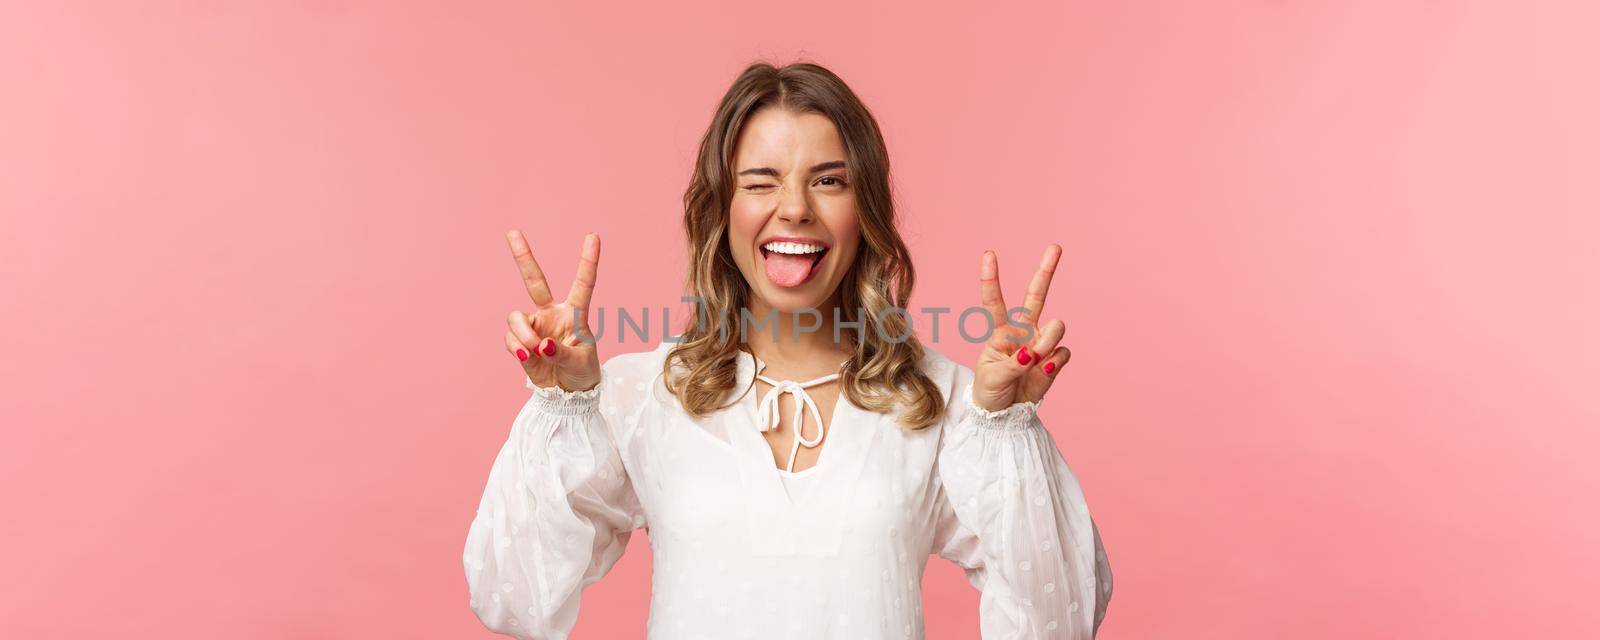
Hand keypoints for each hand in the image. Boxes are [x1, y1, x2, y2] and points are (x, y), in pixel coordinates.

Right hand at [502, 230, 602, 391]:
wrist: (567, 394)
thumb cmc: (582, 373)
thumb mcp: (580, 363)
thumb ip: (561, 353)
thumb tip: (541, 344)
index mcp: (575, 314)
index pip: (583, 283)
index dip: (588, 261)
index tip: (594, 236)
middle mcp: (552, 314)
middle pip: (534, 280)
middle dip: (523, 256)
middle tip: (512, 232)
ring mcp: (534, 326)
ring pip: (516, 318)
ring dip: (523, 335)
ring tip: (536, 352)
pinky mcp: (520, 341)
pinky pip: (511, 339)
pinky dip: (517, 348)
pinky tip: (528, 357)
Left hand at [969, 245, 1072, 410]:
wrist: (1005, 416)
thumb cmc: (990, 391)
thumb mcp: (991, 379)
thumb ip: (1011, 365)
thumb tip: (1032, 354)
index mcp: (999, 332)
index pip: (994, 302)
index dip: (992, 279)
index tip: (989, 254)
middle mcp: (1022, 332)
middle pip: (1036, 297)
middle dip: (1046, 271)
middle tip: (1055, 247)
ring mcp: (1040, 345)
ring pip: (1054, 328)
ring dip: (1047, 342)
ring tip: (1035, 358)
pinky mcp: (1054, 360)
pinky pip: (1062, 354)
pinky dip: (1054, 363)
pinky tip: (1044, 370)